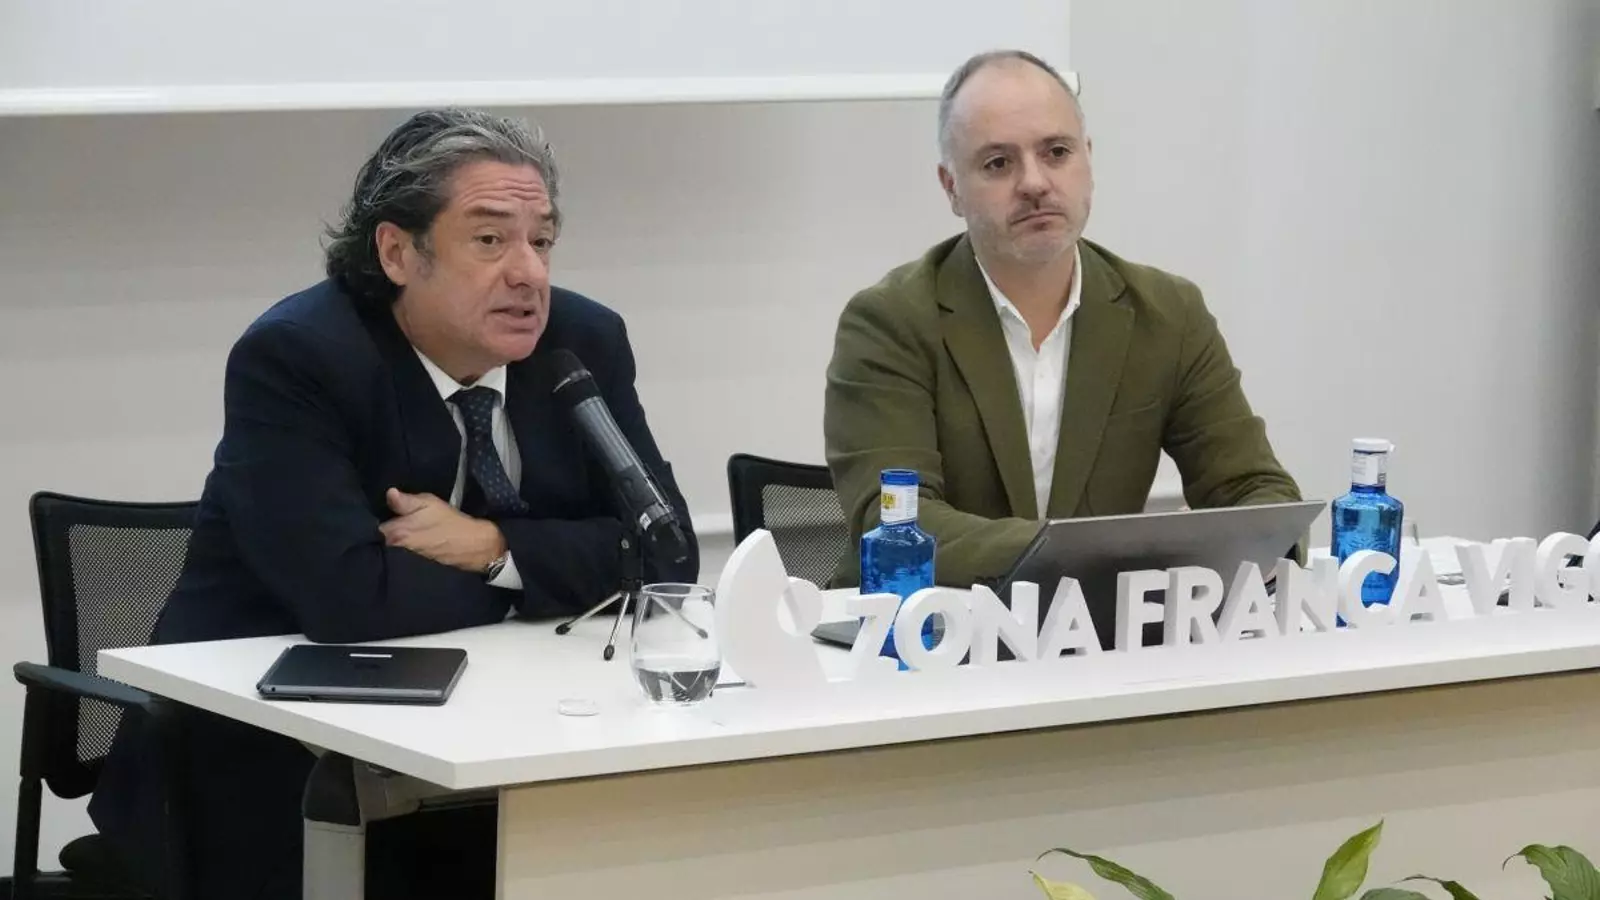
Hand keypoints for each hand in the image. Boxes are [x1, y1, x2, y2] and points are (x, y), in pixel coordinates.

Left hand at [380, 489, 506, 573]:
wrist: (473, 545)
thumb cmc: (449, 522)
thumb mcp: (428, 503)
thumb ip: (404, 500)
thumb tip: (388, 493)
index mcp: (395, 533)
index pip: (368, 527)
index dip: (368, 518)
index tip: (369, 510)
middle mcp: (395, 549)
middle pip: (377, 538)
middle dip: (377, 529)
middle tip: (383, 516)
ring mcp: (403, 559)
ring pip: (388, 546)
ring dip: (389, 537)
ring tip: (395, 525)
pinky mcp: (413, 564)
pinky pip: (398, 552)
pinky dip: (400, 546)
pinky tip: (408, 538)